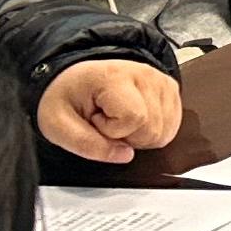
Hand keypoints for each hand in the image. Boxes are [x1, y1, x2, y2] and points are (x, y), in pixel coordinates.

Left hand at [38, 58, 182, 162]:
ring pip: (165, 131)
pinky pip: (172, 126)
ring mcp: (160, 81)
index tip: (94, 120)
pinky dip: (152, 131)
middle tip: (105, 122)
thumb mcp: (57, 125)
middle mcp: (145, 75)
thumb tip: (126, 156)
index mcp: (114, 77)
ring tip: (118, 120)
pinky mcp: (170, 89)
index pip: (135, 119)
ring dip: (140, 135)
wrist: (75, 78)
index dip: (112, 131)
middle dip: (127, 137)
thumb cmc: (65, 96)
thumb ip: (88, 145)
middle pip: (153, 129)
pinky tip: (133, 120)